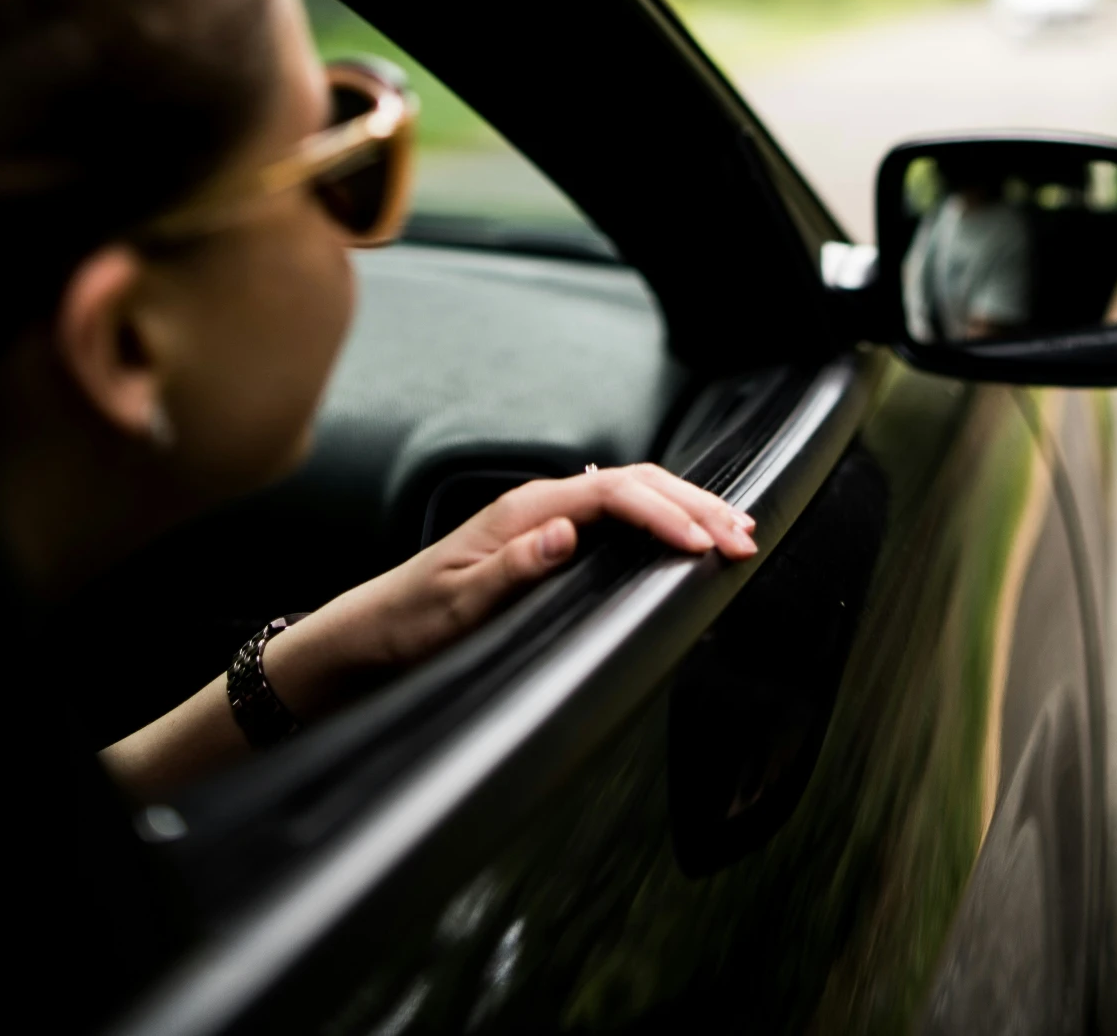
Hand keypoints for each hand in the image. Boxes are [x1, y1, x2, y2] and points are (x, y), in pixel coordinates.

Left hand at [263, 465, 755, 720]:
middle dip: (696, 505)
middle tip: (746, 534)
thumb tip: (566, 531)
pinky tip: (685, 531)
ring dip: (686, 508)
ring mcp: (547, 519)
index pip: (613, 492)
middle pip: (636, 483)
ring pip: (633, 494)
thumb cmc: (409, 623)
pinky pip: (619, 515)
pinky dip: (662, 519)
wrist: (370, 634)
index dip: (664, 514)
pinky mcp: (549, 540)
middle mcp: (540, 504)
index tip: (701, 545)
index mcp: (525, 510)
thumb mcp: (456, 605)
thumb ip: (511, 567)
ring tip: (734, 529)